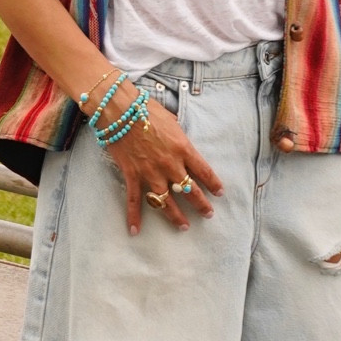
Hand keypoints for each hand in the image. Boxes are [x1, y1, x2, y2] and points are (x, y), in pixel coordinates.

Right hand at [103, 86, 223, 233]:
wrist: (121, 110)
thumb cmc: (147, 110)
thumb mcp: (172, 121)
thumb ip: (179, 137)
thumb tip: (181, 144)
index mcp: (183, 148)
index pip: (204, 171)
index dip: (213, 184)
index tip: (219, 193)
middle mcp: (170, 164)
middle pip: (189, 190)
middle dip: (201, 205)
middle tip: (208, 214)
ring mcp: (150, 173)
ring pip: (166, 202)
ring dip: (176, 216)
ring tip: (184, 226)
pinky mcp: (132, 176)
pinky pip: (134, 201)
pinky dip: (133, 217)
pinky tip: (135, 230)